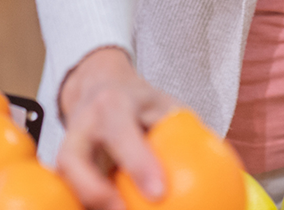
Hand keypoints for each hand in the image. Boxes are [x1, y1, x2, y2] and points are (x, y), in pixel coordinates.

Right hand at [57, 47, 178, 209]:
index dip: (137, 163)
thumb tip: (220, 169)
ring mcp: (66, 147)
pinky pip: (68, 189)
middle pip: (73, 161)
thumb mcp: (162, 104)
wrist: (97, 86)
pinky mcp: (63, 166)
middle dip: (94, 191)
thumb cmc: (137, 101)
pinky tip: (112, 209)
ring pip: (64, 179)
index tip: (158, 192)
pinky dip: (86, 202)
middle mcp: (81, 126)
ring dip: (87, 201)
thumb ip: (181, 130)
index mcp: (111, 106)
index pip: (120, 134)